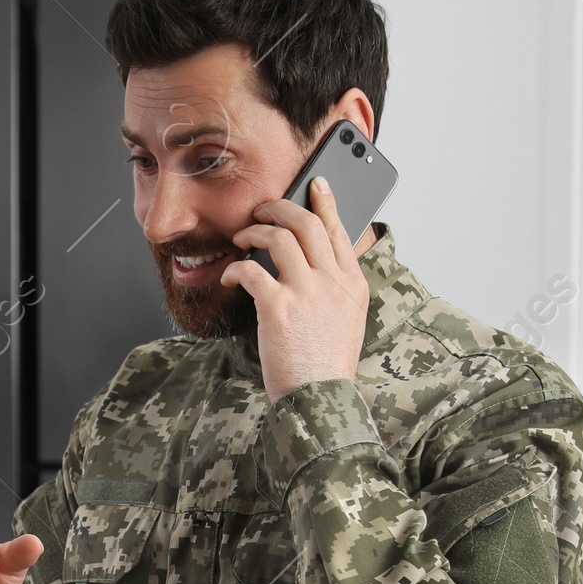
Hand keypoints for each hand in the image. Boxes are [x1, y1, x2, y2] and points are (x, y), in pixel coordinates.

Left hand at [220, 176, 370, 403]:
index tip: (314, 185)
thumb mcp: (348, 320)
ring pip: (279, 238)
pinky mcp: (278, 308)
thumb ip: (337, 287)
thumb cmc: (325, 365)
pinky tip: (229, 277)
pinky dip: (236, 269)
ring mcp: (306, 293)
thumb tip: (318, 262)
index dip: (325, 202)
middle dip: (280, 207)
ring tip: (241, 240)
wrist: (318, 398)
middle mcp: (333, 282)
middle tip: (262, 210)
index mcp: (353, 284)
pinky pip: (252, 271)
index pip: (339, 229)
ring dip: (254, 232)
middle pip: (307, 223)